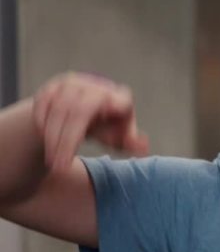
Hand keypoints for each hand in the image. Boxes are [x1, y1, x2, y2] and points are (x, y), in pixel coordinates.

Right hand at [32, 72, 148, 171]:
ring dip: (53, 138)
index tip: (94, 132)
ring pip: (58, 110)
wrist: (84, 111)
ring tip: (54, 161)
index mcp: (118, 98)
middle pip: (79, 112)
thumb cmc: (109, 127)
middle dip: (68, 141)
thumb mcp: (121, 137)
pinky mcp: (53, 87)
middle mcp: (95, 87)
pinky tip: (47, 142)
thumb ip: (131, 142)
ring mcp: (72, 84)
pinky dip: (43, 125)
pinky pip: (42, 106)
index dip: (110, 109)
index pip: (113, 104)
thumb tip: (144, 146)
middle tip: (61, 166)